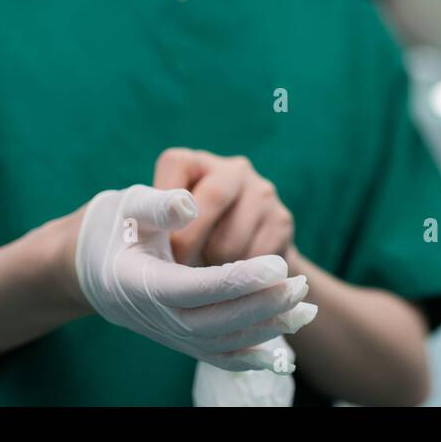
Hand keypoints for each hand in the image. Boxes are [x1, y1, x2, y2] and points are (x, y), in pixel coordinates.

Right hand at [74, 184, 314, 370]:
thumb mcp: (129, 205)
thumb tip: (189, 203)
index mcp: (138, 282)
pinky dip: (248, 355)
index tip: (278, 266)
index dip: (238, 280)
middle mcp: (151, 316)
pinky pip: (215, 355)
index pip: (194, 288)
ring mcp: (165, 333)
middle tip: (300, 286)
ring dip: (266, 328)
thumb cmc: (113, 226)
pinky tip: (279, 346)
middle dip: (262, 306)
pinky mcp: (177, 338)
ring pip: (220, 342)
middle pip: (213, 321)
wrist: (87, 264)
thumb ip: (158, 204)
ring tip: (305, 308)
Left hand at [152, 148, 294, 266]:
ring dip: (214, 270)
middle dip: (190, 241)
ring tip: (208, 273)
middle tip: (178, 271)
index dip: (163, 204)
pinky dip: (240, 279)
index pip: (177, 164)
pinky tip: (235, 276)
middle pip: (214, 195)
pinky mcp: (282, 221)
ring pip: (231, 239)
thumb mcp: (163, 228)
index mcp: (196, 162)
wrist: (244, 256)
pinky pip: (256, 260)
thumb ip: (158, 225)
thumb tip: (164, 245)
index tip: (162, 238)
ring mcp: (263, 192)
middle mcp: (233, 169)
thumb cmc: (187, 242)